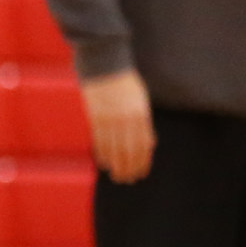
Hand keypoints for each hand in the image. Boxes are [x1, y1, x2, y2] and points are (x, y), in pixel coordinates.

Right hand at [81, 68, 155, 182]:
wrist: (105, 66)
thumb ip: (145, 123)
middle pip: (128, 151)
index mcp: (141, 114)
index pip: (143, 145)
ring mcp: (109, 119)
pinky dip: (103, 154)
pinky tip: (105, 163)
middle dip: (129, 168)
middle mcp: (126, 119)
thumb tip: (149, 144)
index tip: (141, 174)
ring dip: (116, 165)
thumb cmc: (126, 83)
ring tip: (117, 176)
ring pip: (113, 149)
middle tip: (128, 180)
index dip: (142, 162)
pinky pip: (100, 141)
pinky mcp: (95, 118)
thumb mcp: (141, 101)